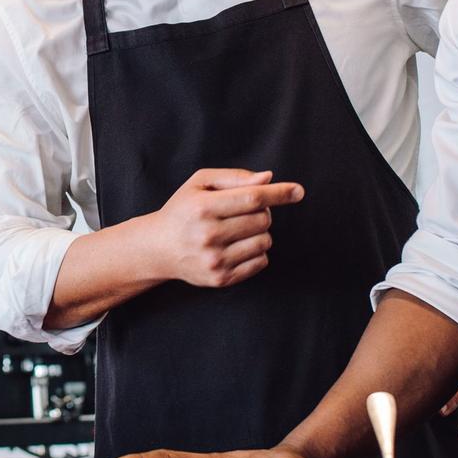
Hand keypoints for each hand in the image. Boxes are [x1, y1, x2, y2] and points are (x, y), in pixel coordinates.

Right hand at [138, 169, 303, 288]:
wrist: (159, 248)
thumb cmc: (184, 209)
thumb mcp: (200, 183)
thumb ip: (235, 178)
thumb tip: (268, 179)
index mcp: (203, 207)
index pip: (252, 198)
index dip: (279, 193)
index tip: (298, 191)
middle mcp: (208, 235)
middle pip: (262, 219)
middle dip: (261, 212)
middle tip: (241, 212)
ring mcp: (214, 260)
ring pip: (265, 241)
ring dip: (259, 232)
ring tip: (237, 230)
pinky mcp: (221, 279)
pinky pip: (261, 262)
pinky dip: (256, 252)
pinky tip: (236, 247)